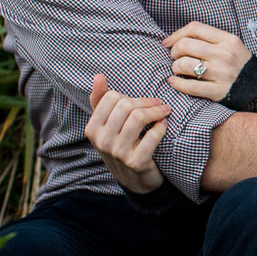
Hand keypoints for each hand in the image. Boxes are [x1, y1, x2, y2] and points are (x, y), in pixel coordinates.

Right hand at [85, 75, 170, 193]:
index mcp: (92, 129)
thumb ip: (101, 100)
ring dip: (156, 112)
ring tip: (164, 112)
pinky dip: (161, 127)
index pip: (111, 98)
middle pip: (125, 106)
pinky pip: (152, 136)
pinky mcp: (136, 162)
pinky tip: (163, 125)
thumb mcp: (107, 125)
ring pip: (138, 118)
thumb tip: (98, 76)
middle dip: (146, 102)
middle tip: (159, 104)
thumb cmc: (122, 145)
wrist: (135, 180)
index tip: (143, 101)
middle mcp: (102, 141)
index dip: (131, 97)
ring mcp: (118, 153)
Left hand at [165, 21, 252, 102]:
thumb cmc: (239, 65)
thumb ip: (210, 39)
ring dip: (175, 67)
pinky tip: (174, 82)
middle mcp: (224, 54)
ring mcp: (221, 73)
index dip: (177, 34)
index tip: (168, 42)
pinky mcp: (218, 91)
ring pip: (185, 64)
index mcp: (228, 40)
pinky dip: (177, 84)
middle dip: (174, 51)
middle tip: (175, 57)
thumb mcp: (232, 45)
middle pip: (186, 45)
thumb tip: (177, 39)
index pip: (195, 28)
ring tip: (178, 70)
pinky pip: (190, 86)